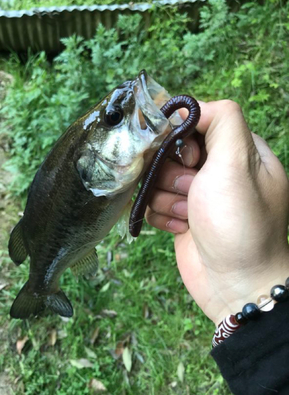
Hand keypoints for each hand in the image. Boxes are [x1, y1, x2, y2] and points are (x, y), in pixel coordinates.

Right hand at [146, 100, 288, 324]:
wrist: (235, 286)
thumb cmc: (238, 223)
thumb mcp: (237, 163)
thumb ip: (221, 121)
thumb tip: (188, 108)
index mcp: (240, 151)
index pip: (199, 120)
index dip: (184, 136)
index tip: (190, 159)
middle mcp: (219, 170)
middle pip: (172, 150)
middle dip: (173, 173)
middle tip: (190, 192)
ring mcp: (199, 195)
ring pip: (158, 178)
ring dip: (166, 198)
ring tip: (187, 216)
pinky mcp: (181, 217)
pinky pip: (154, 202)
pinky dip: (162, 215)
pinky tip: (181, 229)